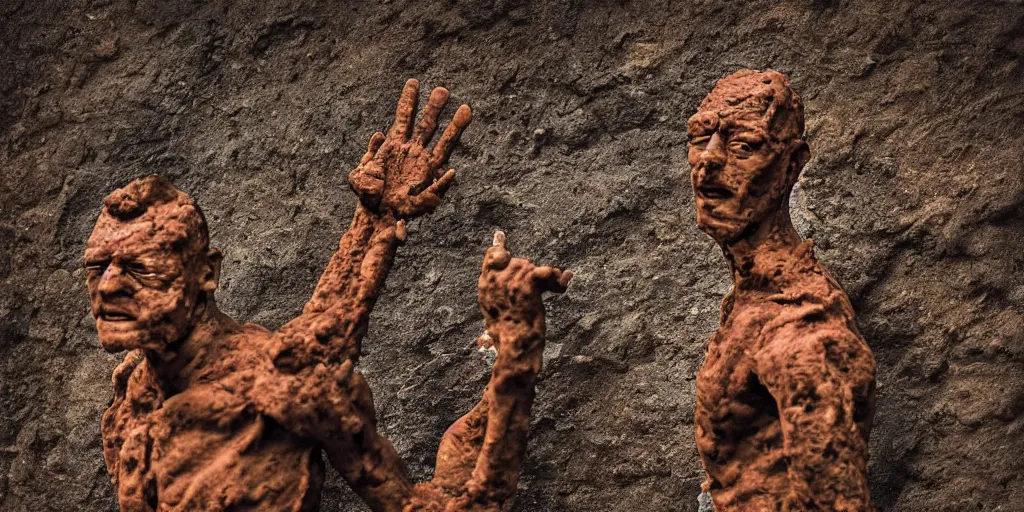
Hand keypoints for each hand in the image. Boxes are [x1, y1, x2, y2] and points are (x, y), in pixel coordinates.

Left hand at [348, 79, 471, 218]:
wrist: (377, 217)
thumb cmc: (368, 196)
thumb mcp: (358, 178)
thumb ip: (367, 160)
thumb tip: (380, 135)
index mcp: (395, 146)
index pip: (403, 118)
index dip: (408, 101)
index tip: (413, 82)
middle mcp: (413, 153)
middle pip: (427, 126)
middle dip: (434, 108)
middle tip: (443, 90)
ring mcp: (424, 168)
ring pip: (442, 146)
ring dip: (454, 128)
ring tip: (466, 109)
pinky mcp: (429, 189)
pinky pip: (439, 184)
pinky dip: (444, 180)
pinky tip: (450, 173)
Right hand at [476, 231, 571, 344]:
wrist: (515, 348)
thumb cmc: (506, 343)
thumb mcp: (492, 325)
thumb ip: (492, 317)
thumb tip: (480, 341)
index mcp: (485, 286)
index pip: (490, 256)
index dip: (499, 249)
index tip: (500, 235)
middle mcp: (495, 280)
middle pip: (519, 261)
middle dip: (533, 273)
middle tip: (543, 288)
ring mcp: (510, 281)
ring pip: (533, 266)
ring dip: (547, 278)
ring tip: (554, 290)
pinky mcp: (526, 284)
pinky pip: (545, 271)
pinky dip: (556, 277)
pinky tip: (563, 282)